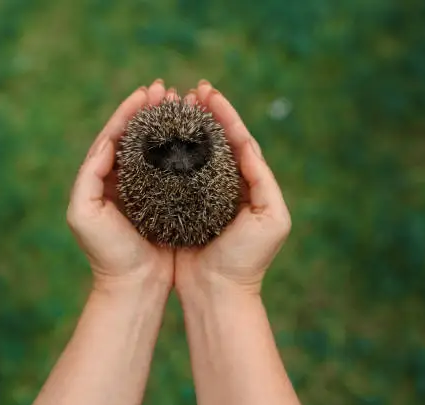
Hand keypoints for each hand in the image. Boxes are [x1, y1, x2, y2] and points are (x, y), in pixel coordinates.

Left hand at [67, 79, 176, 291]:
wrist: (133, 285)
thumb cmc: (106, 254)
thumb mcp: (84, 214)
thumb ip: (89, 176)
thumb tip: (107, 143)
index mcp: (100, 179)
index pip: (114, 136)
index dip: (129, 112)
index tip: (145, 93)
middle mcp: (122, 180)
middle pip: (135, 136)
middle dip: (149, 111)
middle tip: (166, 90)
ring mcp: (145, 190)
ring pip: (155, 149)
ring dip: (166, 126)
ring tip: (181, 106)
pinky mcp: (165, 201)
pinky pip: (172, 169)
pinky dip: (180, 151)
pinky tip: (194, 138)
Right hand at [175, 80, 291, 294]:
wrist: (218, 293)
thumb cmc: (248, 259)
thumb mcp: (271, 218)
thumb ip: (262, 178)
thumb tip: (246, 142)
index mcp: (248, 183)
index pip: (237, 138)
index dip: (223, 113)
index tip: (207, 92)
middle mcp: (223, 185)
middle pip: (213, 140)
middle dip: (202, 113)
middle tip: (187, 91)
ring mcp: (198, 195)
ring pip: (190, 153)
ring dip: (181, 128)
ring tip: (169, 106)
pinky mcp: (177, 207)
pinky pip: (170, 174)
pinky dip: (164, 154)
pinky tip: (153, 139)